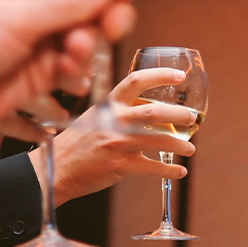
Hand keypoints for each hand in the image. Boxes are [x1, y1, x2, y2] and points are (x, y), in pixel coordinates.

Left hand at [0, 0, 138, 162]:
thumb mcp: (16, 18)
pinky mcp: (45, 70)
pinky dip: (76, 71)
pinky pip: (78, 66)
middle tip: (109, 27)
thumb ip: (69, 4)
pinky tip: (62, 75)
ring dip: (87, 49)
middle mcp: (40, 2)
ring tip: (70, 55)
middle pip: (94, 4)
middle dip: (105, 17)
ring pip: (91, 38)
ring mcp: (44, 37)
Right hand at [28, 67, 196, 203]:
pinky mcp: (119, 165)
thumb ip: (119, 112)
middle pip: (153, 112)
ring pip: (158, 141)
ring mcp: (116, 143)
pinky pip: (152, 167)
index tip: (180, 76)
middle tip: (192, 118)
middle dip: (178, 114)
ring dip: (180, 145)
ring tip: (190, 149)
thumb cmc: (76, 143)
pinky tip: (179, 171)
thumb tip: (152, 109)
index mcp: (108, 104)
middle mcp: (113, 120)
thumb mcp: (94, 118)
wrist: (55, 169)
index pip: (136, 81)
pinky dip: (170, 170)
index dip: (160, 75)